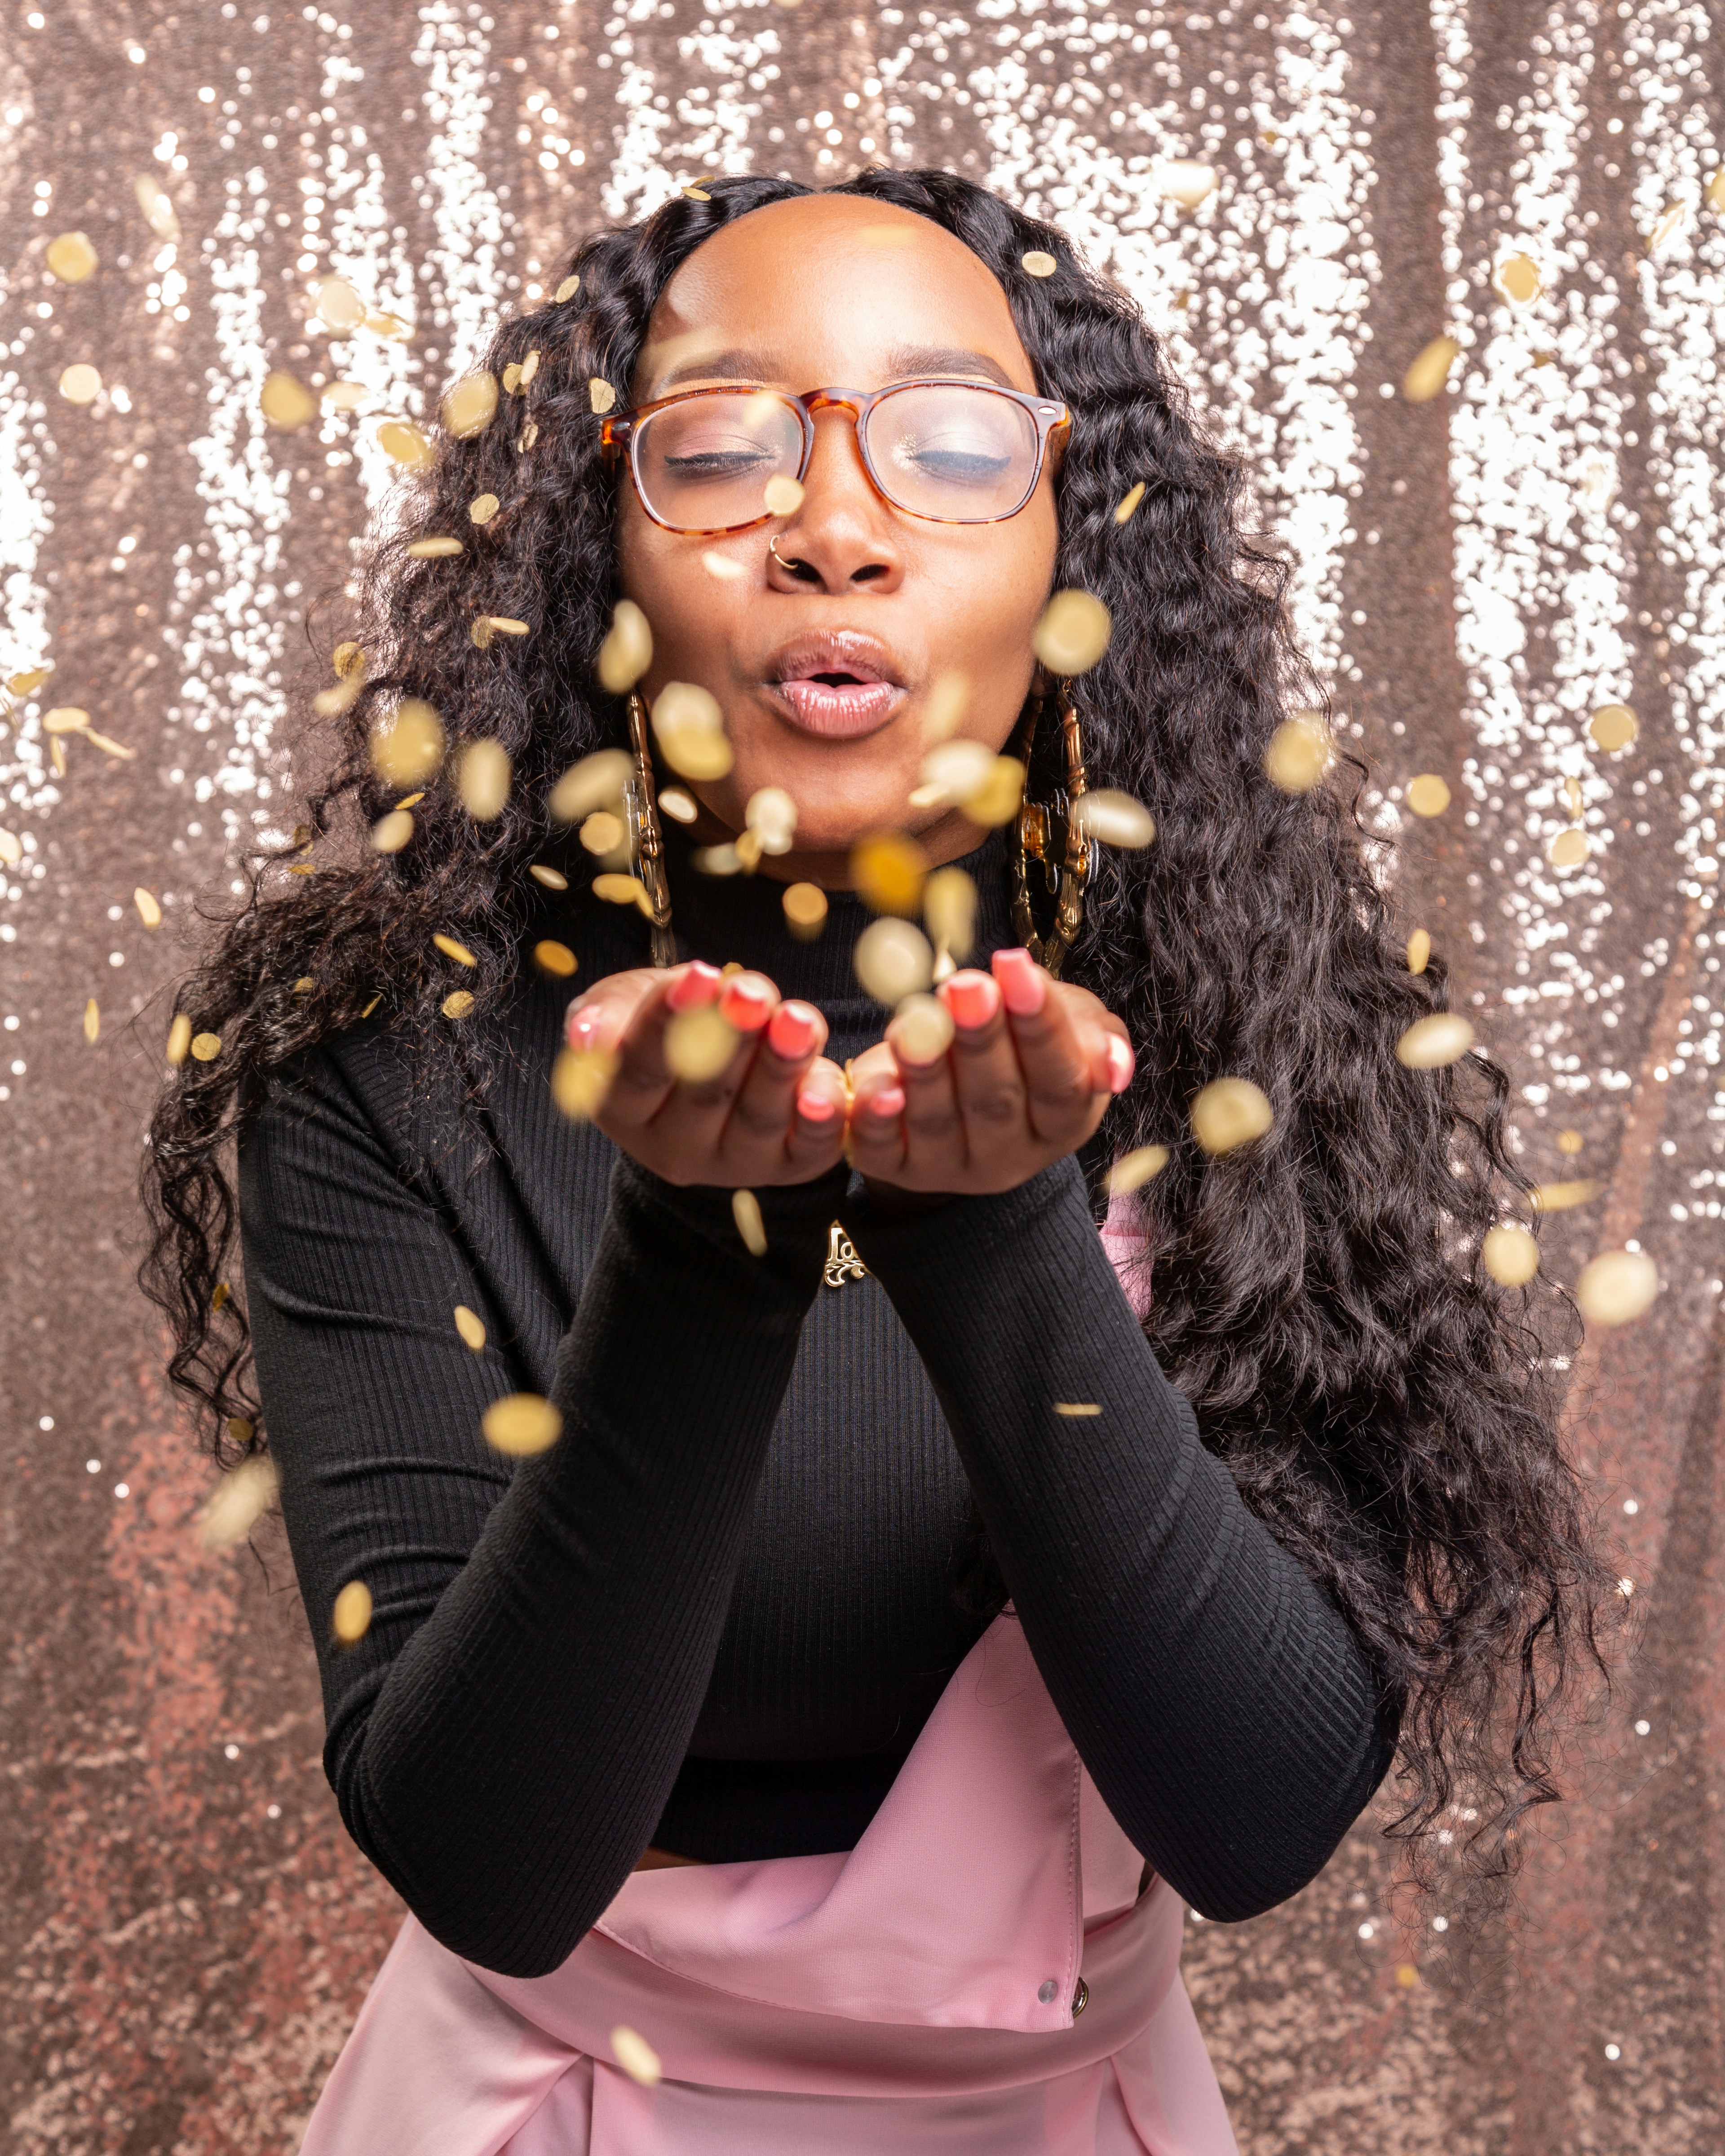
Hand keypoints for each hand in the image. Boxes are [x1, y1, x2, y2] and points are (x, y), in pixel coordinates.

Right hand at [567, 962, 848, 1186]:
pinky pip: (809, 1149)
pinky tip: (827, 1085)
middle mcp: (675, 1149)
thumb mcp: (629, 1007)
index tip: (698, 974)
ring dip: (780, 1068)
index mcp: (624, 1110)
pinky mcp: (790, 1166)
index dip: (667, 1022)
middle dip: (731, 1039)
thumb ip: (610, 1016)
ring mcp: (734, 1163)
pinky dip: (823, 1119)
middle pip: (703, 1095)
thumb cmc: (669, 1023)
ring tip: (798, 1020)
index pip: (639, 1070)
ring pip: (757, 1119)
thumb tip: (588, 1037)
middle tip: (751, 994)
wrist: (716, 1060)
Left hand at [846, 947, 1131, 1196]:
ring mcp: (950, 1168)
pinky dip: (875, 1118)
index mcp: (1063, 1124)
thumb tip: (1113, 1067)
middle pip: (998, 1101)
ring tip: (916, 1023)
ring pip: (938, 1120)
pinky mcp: (894, 1167)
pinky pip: (881, 1149)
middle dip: (981, 1040)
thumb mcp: (1071, 1030)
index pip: (1060, 1082)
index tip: (1016, 967)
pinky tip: (877, 1086)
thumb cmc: (1022, 1044)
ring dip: (927, 1070)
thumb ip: (1094, 1039)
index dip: (1040, 1026)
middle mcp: (1010, 1157)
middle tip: (966, 987)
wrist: (957, 1083)